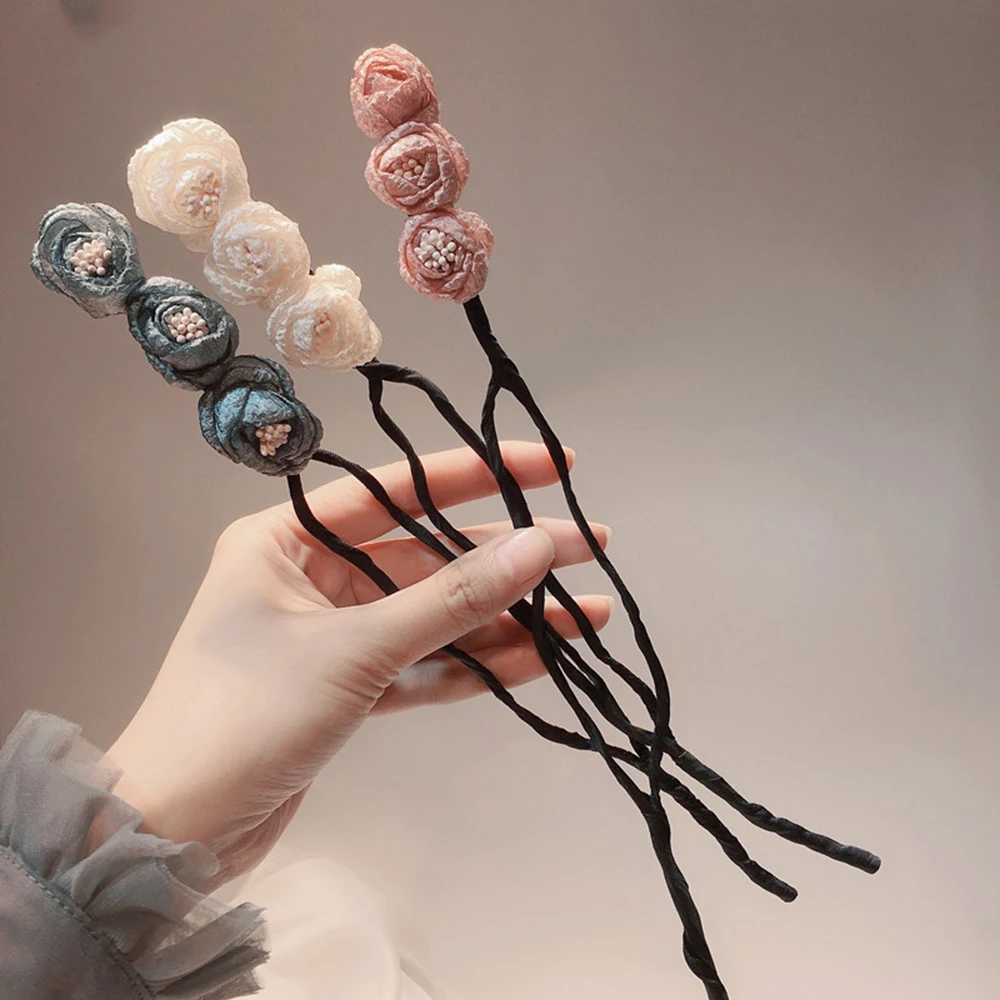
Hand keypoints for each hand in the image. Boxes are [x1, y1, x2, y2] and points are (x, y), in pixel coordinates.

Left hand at [109, 442, 611, 884]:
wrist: (178, 834)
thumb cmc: (247, 718)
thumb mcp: (355, 650)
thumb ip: (450, 600)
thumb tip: (538, 546)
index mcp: (286, 540)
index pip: (397, 489)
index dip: (478, 475)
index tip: (552, 468)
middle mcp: (309, 575)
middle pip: (425, 554)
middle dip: (506, 557)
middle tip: (590, 547)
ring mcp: (332, 633)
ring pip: (432, 613)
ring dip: (504, 617)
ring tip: (586, 614)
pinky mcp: (347, 688)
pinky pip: (422, 663)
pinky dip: (474, 664)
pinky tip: (540, 657)